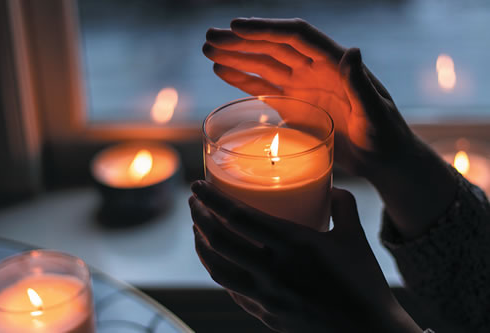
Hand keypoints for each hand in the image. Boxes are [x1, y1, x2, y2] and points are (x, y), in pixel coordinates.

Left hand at [189, 181, 420, 332]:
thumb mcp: (356, 238)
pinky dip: (219, 272)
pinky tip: (219, 262)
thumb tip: (333, 188)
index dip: (212, 199)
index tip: (197, 185)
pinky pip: (231, 290)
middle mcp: (273, 271)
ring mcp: (266, 297)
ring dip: (201, 246)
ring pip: (216, 269)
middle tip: (194, 203)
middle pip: (219, 240)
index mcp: (294, 245)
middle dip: (199, 217)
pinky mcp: (265, 315)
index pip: (239, 217)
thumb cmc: (364, 285)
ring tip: (198, 230)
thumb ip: (344, 206)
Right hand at [203, 17, 413, 176]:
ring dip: (236, 56)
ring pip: (262, 65)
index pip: (295, 37)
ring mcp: (301, 87)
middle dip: (241, 41)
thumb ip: (360, 84)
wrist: (381, 157)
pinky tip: (222, 70)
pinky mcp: (293, 106)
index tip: (236, 26)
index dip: (266, 30)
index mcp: (333, 64)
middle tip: (210, 37)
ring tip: (208, 49)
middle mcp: (313, 69)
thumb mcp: (375, 112)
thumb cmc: (385, 135)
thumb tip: (351, 50)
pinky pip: (263, 88)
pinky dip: (242, 79)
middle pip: (272, 47)